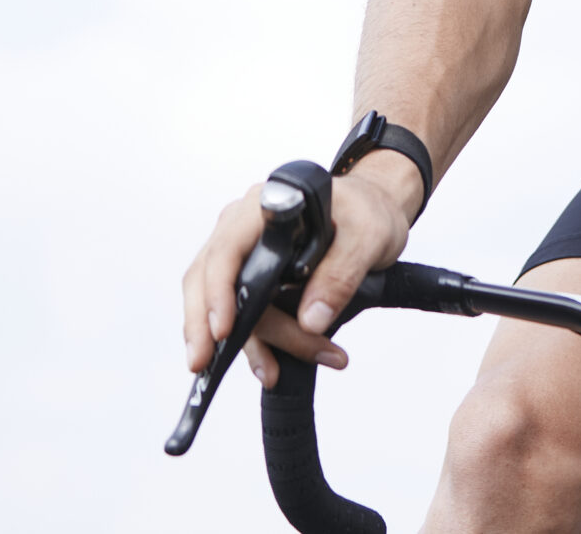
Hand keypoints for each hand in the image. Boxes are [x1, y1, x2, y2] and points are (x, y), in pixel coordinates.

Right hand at [179, 154, 419, 388]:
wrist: (374, 211)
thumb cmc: (367, 212)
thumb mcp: (368, 237)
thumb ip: (340, 275)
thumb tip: (310, 320)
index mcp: (265, 207)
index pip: (228, 248)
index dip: (219, 288)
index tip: (223, 329)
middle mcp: (244, 227)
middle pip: (209, 278)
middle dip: (206, 327)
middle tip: (206, 366)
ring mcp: (245, 253)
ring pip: (225, 303)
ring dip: (246, 343)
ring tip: (274, 373)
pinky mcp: (254, 279)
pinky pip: (242, 315)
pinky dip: (255, 345)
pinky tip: (270, 367)